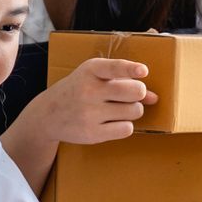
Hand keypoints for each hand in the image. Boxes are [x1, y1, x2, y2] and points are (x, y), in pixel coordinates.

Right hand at [37, 58, 157, 145]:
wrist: (48, 115)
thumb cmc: (78, 91)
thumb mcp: (94, 78)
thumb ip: (123, 82)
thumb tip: (153, 97)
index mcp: (89, 71)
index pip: (114, 67)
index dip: (130, 69)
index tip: (142, 71)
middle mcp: (88, 90)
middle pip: (135, 91)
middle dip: (139, 93)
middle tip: (131, 95)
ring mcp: (89, 113)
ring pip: (134, 111)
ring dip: (133, 110)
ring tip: (119, 109)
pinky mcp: (92, 133)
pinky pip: (126, 129)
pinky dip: (125, 126)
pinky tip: (113, 122)